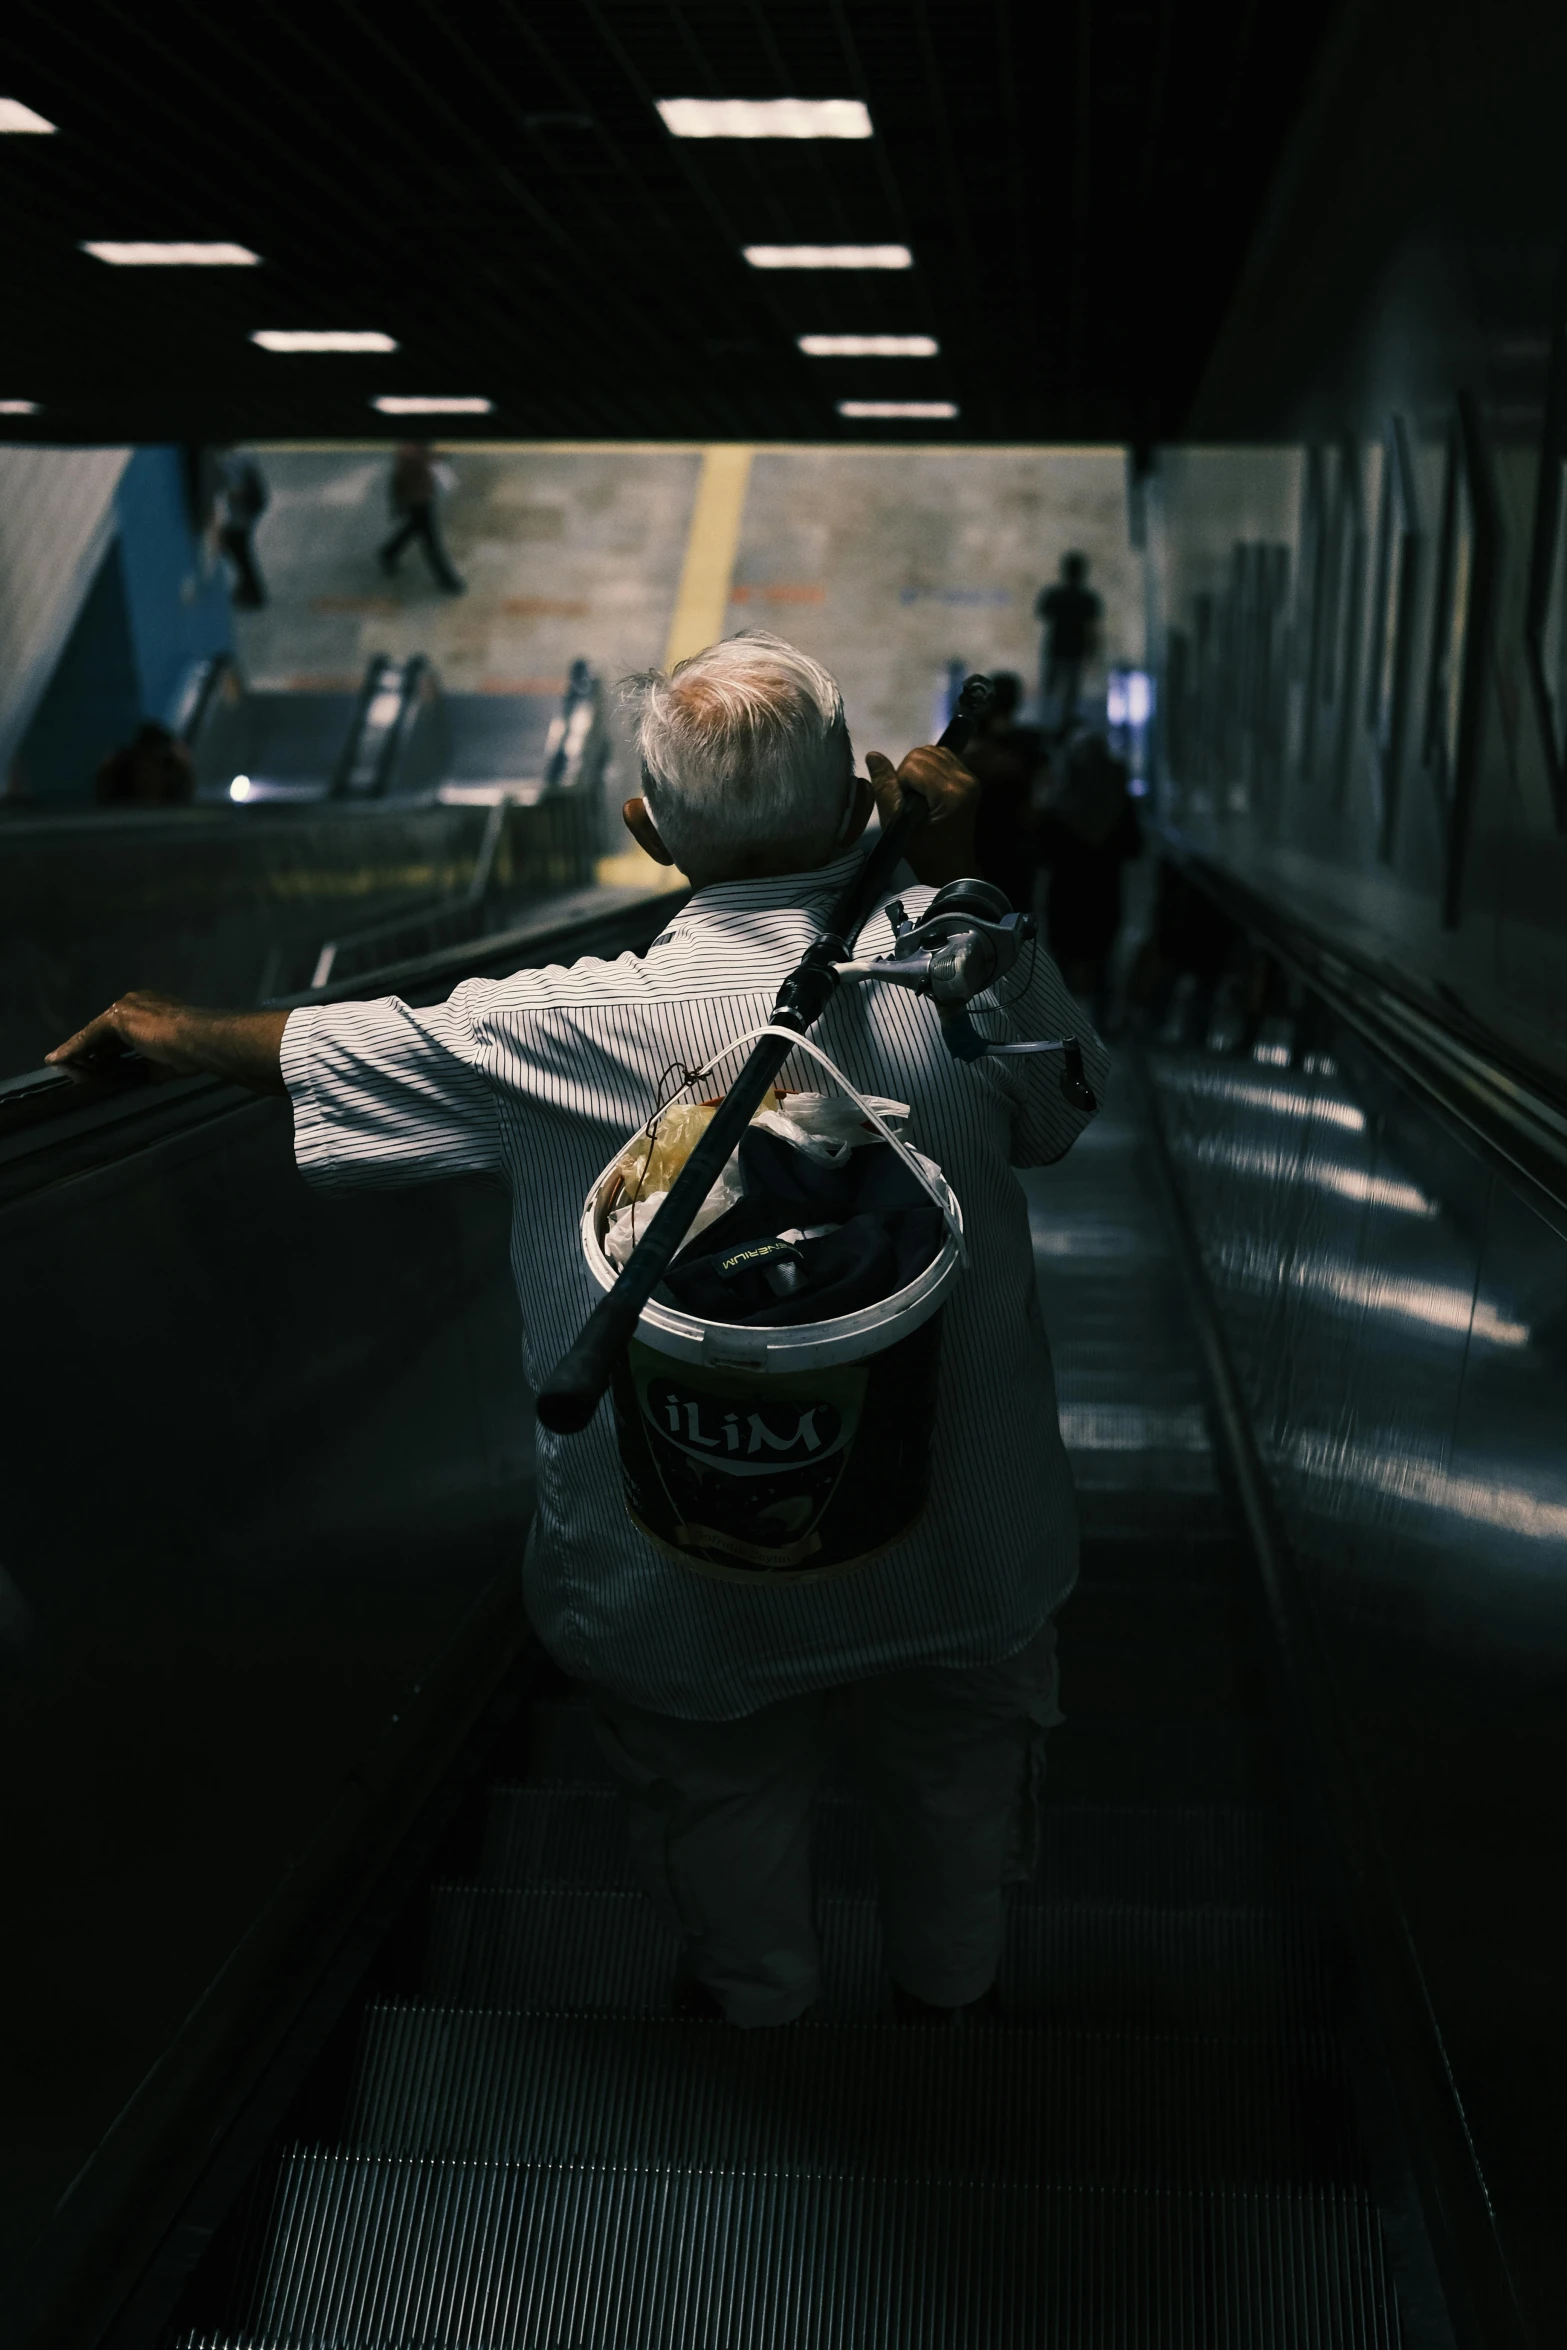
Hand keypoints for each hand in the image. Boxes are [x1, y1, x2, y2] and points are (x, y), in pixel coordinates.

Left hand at [46, 994, 288, 1092]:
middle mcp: (136, 1004)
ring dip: (78, 1053)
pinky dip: (73, 1049)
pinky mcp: (116, 1018)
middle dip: (92, 1053)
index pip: (124, 1034)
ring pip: (95, 1035)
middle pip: (106, 1034)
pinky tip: (58, 1060)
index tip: (100, 1065)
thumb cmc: (190, 1051)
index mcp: (153, 1011)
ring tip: (61, 1066)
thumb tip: (147, 1075)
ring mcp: (126, 1009)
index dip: (110, 1051)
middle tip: (76, 1069)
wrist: (196, 1039)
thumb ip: (154, 1064)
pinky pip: (88, 1037)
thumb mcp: (168, 1061)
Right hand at [864, 743, 978, 886]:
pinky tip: (928, 790)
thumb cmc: (923, 852)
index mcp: (951, 793)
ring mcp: (970, 777)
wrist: (951, 866)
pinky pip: (943, 757)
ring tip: (920, 796)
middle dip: (909, 774)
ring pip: (932, 751)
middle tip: (912, 802)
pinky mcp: (970, 778)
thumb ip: (885, 787)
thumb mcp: (896, 823)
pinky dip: (930, 768)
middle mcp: (965, 779)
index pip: (913, 764)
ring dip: (918, 770)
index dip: (901, 782)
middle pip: (923, 753)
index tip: (906, 807)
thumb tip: (873, 754)